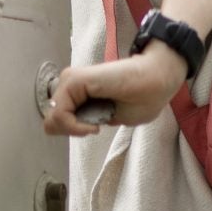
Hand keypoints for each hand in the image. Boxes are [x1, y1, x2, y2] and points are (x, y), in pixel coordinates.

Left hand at [42, 46, 187, 136]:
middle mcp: (71, 84)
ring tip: (98, 123)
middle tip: (95, 127)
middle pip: (52, 119)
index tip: (97, 129)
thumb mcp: (112, 118)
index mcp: (80, 93)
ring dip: (74, 128)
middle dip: (71, 130)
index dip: (74, 132)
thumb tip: (70, 124)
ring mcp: (71, 80)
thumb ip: (89, 119)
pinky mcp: (74, 80)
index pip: (59, 120)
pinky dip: (74, 125)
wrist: (159, 79)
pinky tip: (94, 125)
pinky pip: (60, 113)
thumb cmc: (144, 97)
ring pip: (53, 117)